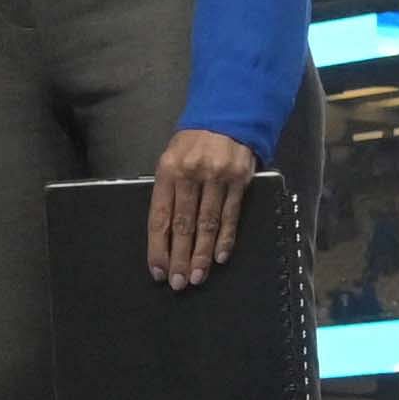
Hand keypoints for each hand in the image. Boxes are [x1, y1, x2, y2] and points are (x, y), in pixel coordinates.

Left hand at [149, 128, 259, 289]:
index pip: (160, 216)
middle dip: (180, 258)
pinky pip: (231, 216)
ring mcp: (217, 178)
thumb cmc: (193, 143)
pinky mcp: (240, 181)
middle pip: (183, 225)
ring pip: (207, 224)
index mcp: (168, 170)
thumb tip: (163, 235)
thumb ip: (168, 191)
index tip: (158, 271)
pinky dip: (225, 239)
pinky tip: (219, 258)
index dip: (158, 247)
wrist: (228, 116)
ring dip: (202, 255)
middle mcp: (191, 174)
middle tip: (178, 283)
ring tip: (197, 277)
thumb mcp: (172, 158)